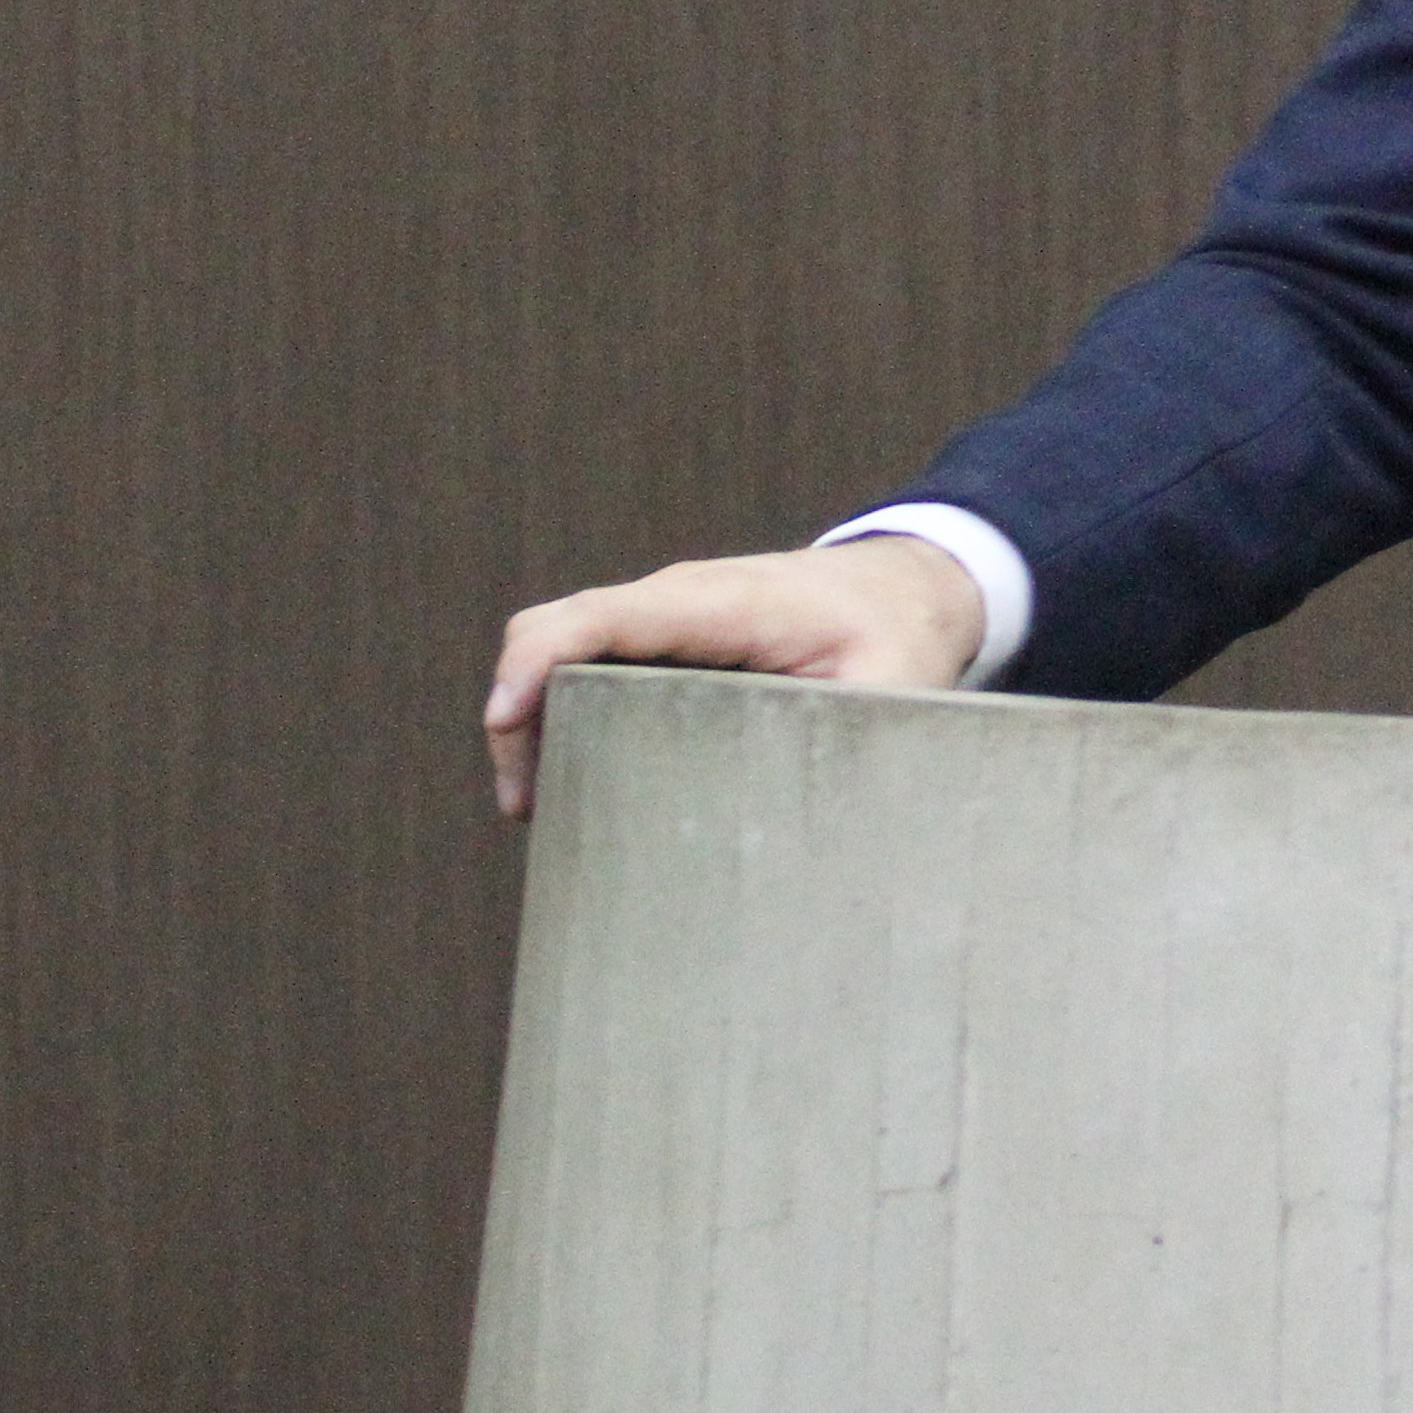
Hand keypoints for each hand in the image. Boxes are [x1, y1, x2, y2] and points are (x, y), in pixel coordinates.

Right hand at [484, 539, 987, 820]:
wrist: (909, 584)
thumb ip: (848, 743)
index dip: (537, 663)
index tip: (504, 722)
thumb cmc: (896, 636)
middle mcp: (676, 598)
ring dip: (533, 716)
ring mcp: (664, 613)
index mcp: (719, 605)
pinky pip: (588, 656)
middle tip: (527, 808)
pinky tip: (574, 775)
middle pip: (553, 629)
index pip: (599, 618)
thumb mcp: (888, 690)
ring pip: (559, 644)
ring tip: (541, 807)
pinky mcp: (666, 635)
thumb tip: (817, 829)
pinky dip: (560, 706)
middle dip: (518, 712)